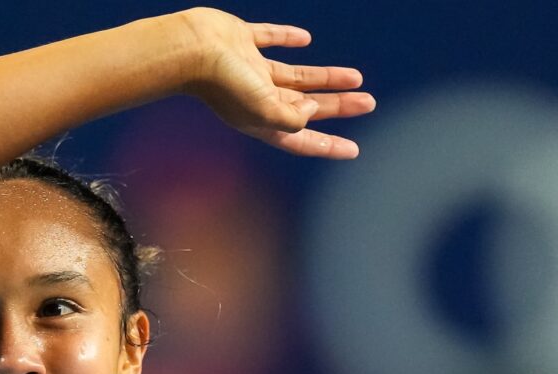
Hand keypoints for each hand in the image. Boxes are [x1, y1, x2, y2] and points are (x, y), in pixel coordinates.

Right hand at [175, 8, 373, 158]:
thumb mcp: (263, 110)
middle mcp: (256, 98)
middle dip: (338, 107)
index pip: (301, 138)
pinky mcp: (242, 42)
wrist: (189, 50)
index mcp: (260, 120)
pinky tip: (304, 39)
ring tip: (356, 78)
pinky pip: (270, 40)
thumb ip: (293, 116)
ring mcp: (249, 69)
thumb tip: (314, 107)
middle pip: (307, 106)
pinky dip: (288, 39)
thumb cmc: (222, 84)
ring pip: (296, 76)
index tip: (354, 150)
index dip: (328, 145)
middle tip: (369, 103)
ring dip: (326, 78)